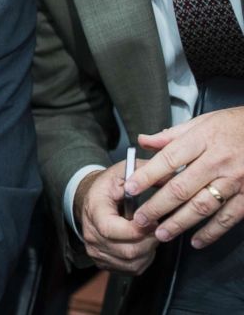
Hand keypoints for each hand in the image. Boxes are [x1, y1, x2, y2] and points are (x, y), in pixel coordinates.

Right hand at [76, 162, 158, 273]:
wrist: (90, 199)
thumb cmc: (108, 186)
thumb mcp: (124, 171)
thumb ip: (146, 173)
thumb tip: (173, 175)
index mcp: (94, 210)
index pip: (112, 229)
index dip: (138, 230)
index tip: (153, 222)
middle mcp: (90, 233)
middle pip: (127, 250)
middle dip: (149, 241)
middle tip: (157, 227)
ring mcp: (95, 250)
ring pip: (131, 262)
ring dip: (148, 250)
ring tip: (150, 234)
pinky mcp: (102, 262)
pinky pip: (130, 268)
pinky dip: (143, 259)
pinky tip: (143, 243)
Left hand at [127, 108, 243, 248]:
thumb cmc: (232, 126)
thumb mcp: (201, 122)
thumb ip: (171, 136)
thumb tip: (142, 141)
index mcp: (202, 140)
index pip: (168, 160)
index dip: (146, 176)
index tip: (129, 189)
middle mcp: (218, 161)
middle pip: (181, 188)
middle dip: (157, 206)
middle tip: (140, 220)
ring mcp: (235, 181)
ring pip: (202, 206)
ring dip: (179, 223)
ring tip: (161, 234)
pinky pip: (228, 218)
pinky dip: (211, 232)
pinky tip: (195, 241)